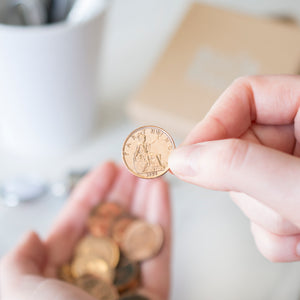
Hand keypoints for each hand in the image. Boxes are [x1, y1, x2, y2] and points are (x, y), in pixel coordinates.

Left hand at [0, 162, 170, 299]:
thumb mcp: (15, 295)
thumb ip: (16, 266)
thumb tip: (31, 237)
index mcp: (56, 284)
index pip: (75, 227)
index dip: (91, 195)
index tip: (107, 169)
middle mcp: (91, 285)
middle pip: (110, 226)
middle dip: (123, 192)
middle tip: (134, 164)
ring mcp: (126, 292)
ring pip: (137, 236)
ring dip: (145, 199)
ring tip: (151, 170)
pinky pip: (160, 253)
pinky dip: (162, 220)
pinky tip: (162, 192)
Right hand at [169, 75, 299, 261]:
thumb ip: (242, 167)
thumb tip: (183, 160)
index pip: (244, 96)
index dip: (212, 125)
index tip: (188, 159)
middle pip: (239, 146)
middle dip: (250, 185)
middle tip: (278, 204)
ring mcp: (292, 169)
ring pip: (245, 186)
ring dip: (266, 215)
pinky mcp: (289, 197)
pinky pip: (258, 214)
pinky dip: (274, 233)